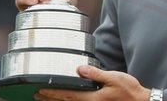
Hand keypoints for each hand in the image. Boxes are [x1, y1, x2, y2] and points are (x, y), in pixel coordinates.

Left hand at [34, 66, 150, 100]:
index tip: (40, 90)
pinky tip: (68, 99)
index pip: (67, 95)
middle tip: (37, 95)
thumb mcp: (113, 78)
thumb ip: (96, 74)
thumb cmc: (129, 91)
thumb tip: (79, 69)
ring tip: (47, 98)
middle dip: (51, 98)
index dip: (52, 93)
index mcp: (92, 99)